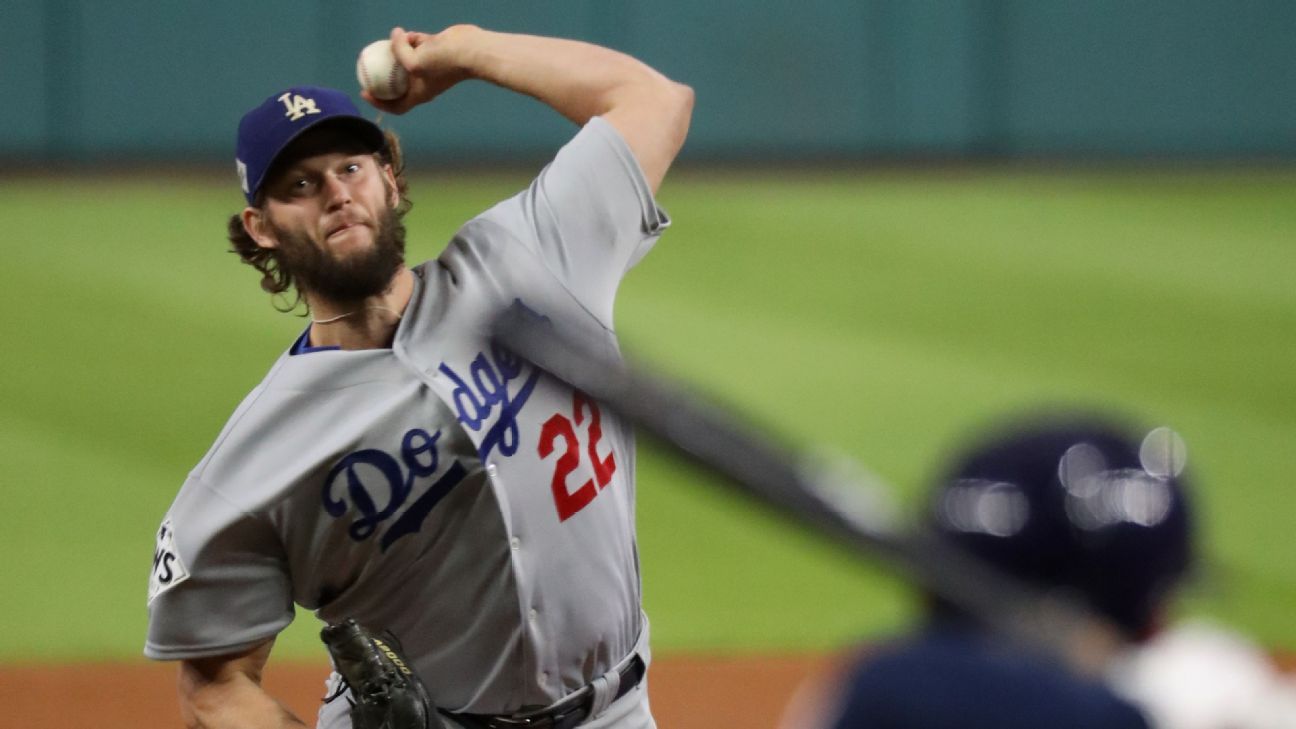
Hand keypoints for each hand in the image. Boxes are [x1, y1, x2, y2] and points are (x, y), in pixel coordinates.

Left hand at [362, 25, 477, 114]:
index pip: (396, 106)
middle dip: (384, 74)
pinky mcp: (435, 51)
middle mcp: (424, 82)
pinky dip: (411, 40)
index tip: (365, 91)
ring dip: (397, 52)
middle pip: (398, 83)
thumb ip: (398, 50)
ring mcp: (430, 66)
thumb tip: (393, 35)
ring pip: (407, 60)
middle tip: (370, 65)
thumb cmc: (443, 63)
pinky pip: (417, 45)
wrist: (470, 50)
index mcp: (420, 94)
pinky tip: (407, 33)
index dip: (379, 102)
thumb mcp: (413, 61)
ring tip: (389, 44)